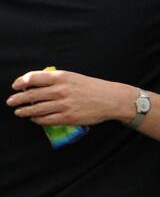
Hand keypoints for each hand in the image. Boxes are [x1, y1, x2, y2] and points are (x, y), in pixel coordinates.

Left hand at [7, 69, 134, 125]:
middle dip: (17, 99)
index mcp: (62, 77)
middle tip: (11, 101)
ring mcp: (64, 105)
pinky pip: (46, 120)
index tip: (16, 86)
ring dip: (24, 111)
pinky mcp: (68, 117)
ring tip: (19, 112)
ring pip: (36, 109)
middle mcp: (61, 90)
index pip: (33, 78)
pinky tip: (35, 119)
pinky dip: (37, 120)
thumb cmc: (93, 87)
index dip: (21, 82)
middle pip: (31, 95)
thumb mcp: (74, 77)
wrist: (111, 99)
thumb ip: (56, 79)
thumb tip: (35, 84)